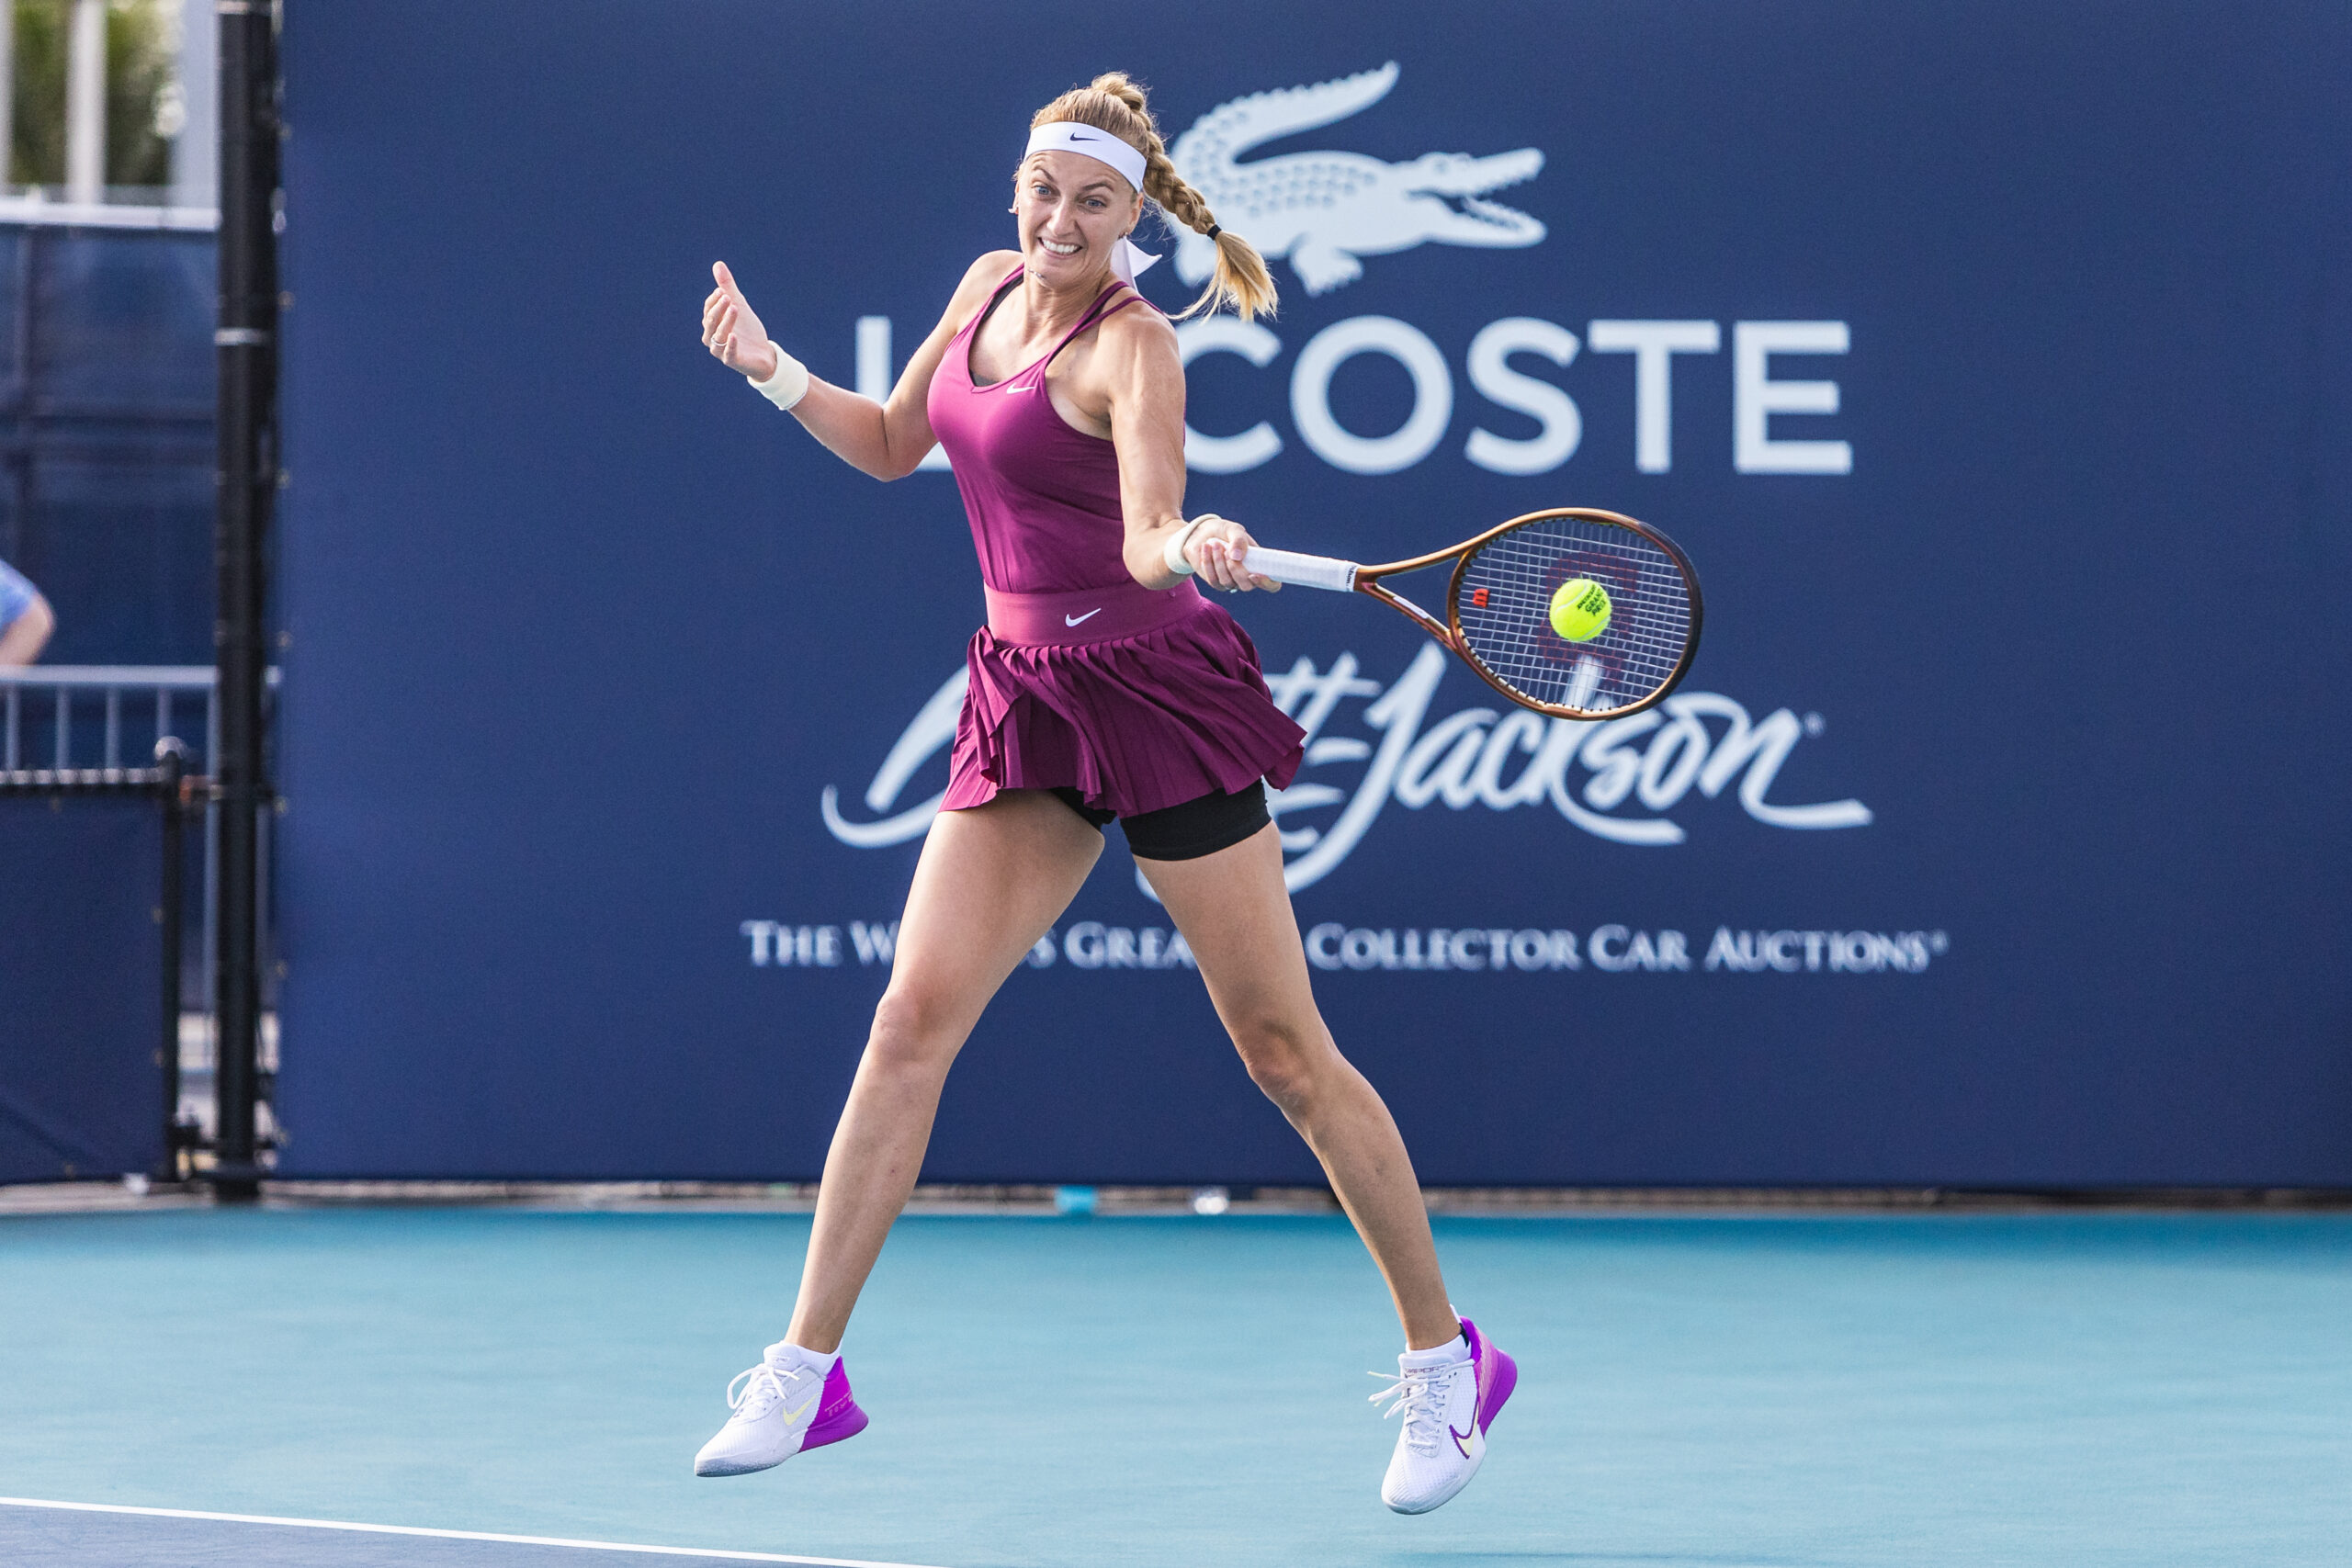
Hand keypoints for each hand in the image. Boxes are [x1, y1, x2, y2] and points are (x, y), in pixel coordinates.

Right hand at [702, 261, 779, 380]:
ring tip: (735, 308)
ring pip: (718, 336)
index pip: (708, 310)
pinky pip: (728, 354)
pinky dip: (730, 345)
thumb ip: (728, 287)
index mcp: (711, 324)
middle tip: (729, 297)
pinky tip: (734, 336)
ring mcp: (721, 350)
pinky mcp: (733, 361)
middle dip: (718, 309)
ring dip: (726, 322)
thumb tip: (718, 264)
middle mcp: (712, 338)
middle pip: (710, 321)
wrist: (763, 353)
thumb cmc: (747, 329)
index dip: (714, 300)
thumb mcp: (739, 305)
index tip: (723, 290)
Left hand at [1182, 515, 1279, 592]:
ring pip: (1228, 582)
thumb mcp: (1233, 530)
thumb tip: (1237, 557)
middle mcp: (1247, 576)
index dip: (1267, 583)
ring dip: (1219, 563)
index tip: (1254, 574)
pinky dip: (1209, 563)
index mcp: (1259, 564)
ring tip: (1215, 544)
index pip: (1272, 584)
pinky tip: (1206, 548)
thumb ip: (1239, 540)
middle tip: (1226, 551)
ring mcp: (1232, 582)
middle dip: (1236, 569)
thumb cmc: (1223, 531)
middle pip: (1247, 586)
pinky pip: (1214, 580)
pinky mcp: (1216, 582)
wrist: (1201, 534)